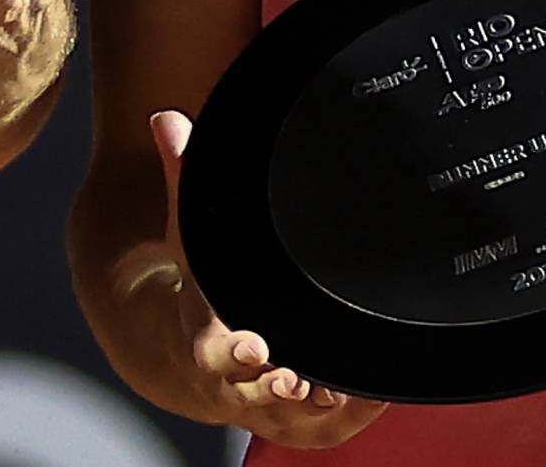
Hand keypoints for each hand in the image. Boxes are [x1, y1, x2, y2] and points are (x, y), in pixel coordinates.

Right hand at [150, 110, 387, 446]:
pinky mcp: (303, 419)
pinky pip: (332, 426)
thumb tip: (168, 119)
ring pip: (298, 420)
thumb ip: (183, 179)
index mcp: (204, 340)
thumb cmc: (202, 290)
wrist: (191, 357)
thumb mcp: (190, 237)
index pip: (213, 354)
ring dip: (325, 406)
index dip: (234, 355)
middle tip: (302, 378)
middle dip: (279, 388)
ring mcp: (270, 407)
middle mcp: (235, 385)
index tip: (258, 348)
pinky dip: (356, 412)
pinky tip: (377, 389)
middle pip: (255, 395)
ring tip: (351, 385)